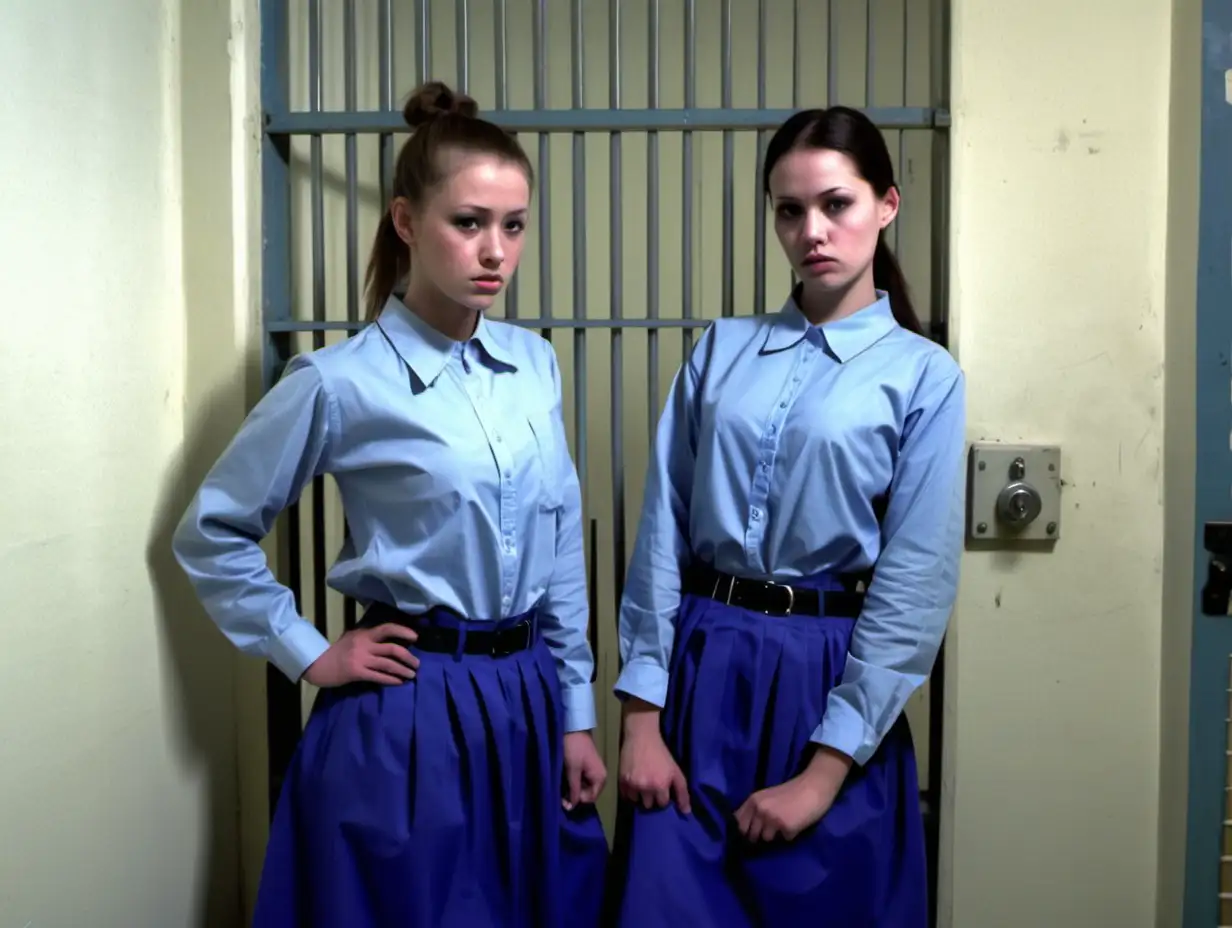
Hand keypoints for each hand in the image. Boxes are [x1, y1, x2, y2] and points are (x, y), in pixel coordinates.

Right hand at [302, 622, 419, 687]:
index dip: (403, 631)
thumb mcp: (352, 637)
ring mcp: (360, 659)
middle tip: (417, 663)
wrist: (318, 664)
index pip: (387, 628)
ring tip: (412, 675)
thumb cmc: (336, 651)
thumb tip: (388, 637)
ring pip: (388, 664)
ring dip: (403, 670)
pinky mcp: (356, 672)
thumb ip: (368, 637)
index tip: (415, 637)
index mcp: (364, 634)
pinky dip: (391, 680)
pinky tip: (399, 682)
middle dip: (408, 657)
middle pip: (392, 648)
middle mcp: (364, 644)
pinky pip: (378, 676)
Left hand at [562, 731, 606, 809]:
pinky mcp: (587, 767)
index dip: (578, 800)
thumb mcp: (573, 771)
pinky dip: (573, 781)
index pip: (590, 799)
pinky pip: (581, 780)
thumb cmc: (574, 749)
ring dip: (572, 788)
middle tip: (560, 792)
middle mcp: (600, 777)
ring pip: (583, 787)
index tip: (564, 798)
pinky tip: (565, 778)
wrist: (573, 728)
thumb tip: (571, 808)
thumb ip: (574, 790)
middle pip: (587, 794)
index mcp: (600, 778)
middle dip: (574, 795)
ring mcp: (593, 771)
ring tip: (561, 785)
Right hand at [617, 700, 690, 813]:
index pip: (662, 804)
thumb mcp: (676, 771)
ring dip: (639, 796)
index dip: (663, 796)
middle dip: (651, 798)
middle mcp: (645, 787)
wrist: (642, 737)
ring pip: (636, 801)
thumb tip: (686, 812)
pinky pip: (625, 795)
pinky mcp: (621, 780)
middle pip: (648, 805)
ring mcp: (632, 784)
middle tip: (651, 787)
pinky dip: (629, 791)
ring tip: (641, 784)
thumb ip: (682, 792)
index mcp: (660, 786)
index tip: (662, 788)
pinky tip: (633, 782)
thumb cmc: (661, 754)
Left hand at [734, 746, 850, 842]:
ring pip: (767, 839)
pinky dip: (790, 835)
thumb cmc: (792, 792)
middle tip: (771, 831)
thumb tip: (745, 831)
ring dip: (775, 836)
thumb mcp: (767, 797)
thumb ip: (755, 810)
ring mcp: (772, 819)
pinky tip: (796, 824)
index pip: (738, 824)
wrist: (814, 786)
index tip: (748, 836)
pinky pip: (784, 840)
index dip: (743, 832)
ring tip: (785, 824)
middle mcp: (760, 809)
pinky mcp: (786, 827)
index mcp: (753, 800)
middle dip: (759, 836)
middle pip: (751, 835)